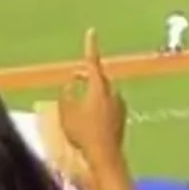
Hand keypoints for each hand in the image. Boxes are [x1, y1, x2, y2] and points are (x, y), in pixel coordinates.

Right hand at [59, 29, 125, 169]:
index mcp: (99, 87)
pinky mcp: (121, 118)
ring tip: (79, 100)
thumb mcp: (67, 112)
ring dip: (92, 91)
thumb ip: (67, 95)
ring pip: (103, 91)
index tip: (92, 31)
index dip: (90, 46)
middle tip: (75, 77)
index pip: (92, 62)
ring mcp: (120, 105)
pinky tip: (89, 117)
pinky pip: (108, 103)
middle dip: (87, 75)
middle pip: (99, 77)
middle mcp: (113, 92)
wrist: (105, 157)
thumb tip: (70, 84)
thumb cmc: (83, 133)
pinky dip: (98, 103)